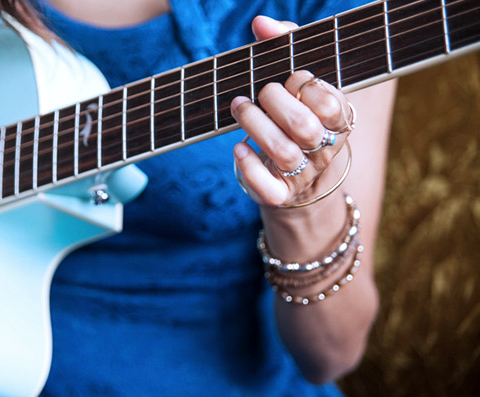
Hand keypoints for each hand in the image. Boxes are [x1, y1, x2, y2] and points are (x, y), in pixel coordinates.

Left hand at [232, 16, 354, 206]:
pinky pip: (268, 187)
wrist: (299, 176)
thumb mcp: (298, 81)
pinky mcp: (280, 194)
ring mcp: (303, 174)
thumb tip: (261, 23)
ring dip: (253, 124)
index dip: (305, 85)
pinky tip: (239, 148)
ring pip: (282, 152)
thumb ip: (285, 47)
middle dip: (275, 102)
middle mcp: (324, 148)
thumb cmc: (296, 113)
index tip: (289, 78)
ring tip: (239, 106)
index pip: (331, 102)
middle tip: (260, 92)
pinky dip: (249, 167)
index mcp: (339, 118)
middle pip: (304, 127)